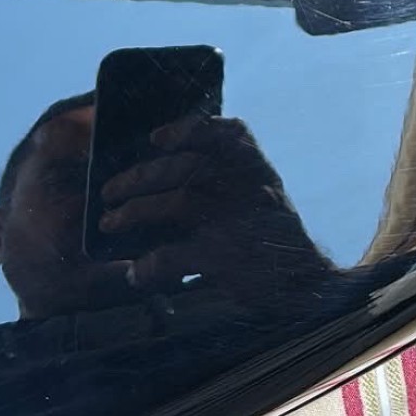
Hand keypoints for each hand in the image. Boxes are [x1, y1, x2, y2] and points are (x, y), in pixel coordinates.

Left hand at [99, 115, 332, 309]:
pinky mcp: (227, 257)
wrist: (306, 284)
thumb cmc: (273, 238)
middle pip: (184, 167)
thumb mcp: (262, 194)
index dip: (188, 130)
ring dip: (135, 212)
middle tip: (109, 190)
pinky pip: (176, 253)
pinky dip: (151, 263)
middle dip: (140, 177)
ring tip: (109, 223)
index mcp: (256, 168)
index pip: (225, 133)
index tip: (156, 137)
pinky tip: (136, 272)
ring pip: (176, 202)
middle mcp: (247, 186)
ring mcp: (237, 219)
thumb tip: (164, 176)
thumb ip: (227, 178)